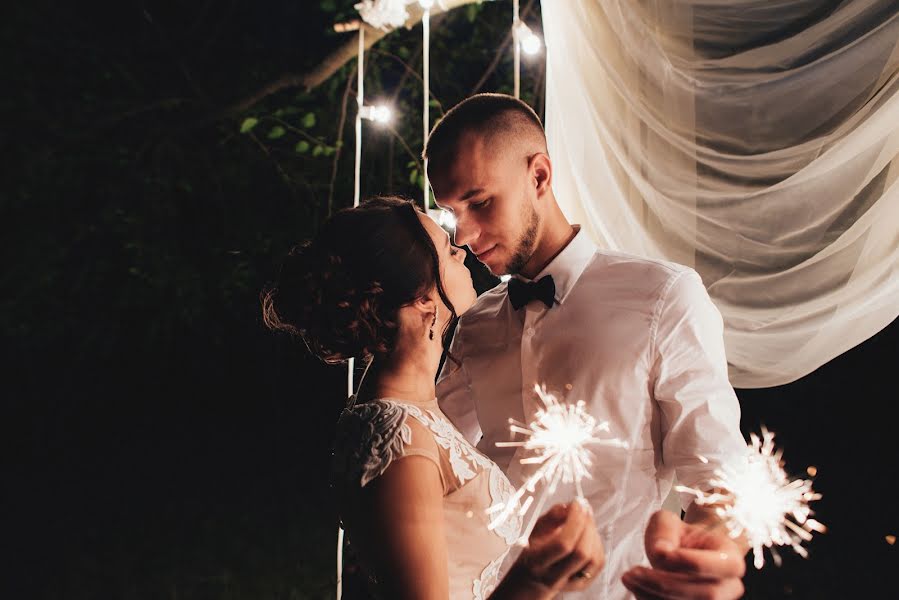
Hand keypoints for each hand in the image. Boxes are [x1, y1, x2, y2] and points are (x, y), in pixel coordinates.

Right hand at [513, 500, 604, 594]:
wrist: (535, 579)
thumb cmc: (535, 550)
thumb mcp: (534, 531)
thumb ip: (550, 517)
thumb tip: (569, 507)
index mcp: (537, 562)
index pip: (563, 544)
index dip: (574, 521)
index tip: (576, 503)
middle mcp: (555, 577)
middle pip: (582, 552)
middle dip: (586, 525)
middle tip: (584, 508)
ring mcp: (572, 583)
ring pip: (594, 558)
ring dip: (593, 533)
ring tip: (586, 519)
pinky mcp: (585, 584)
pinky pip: (599, 562)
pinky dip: (597, 543)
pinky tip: (589, 533)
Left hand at [622, 509, 744, 599]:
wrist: (681, 552)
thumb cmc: (678, 536)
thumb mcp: (667, 521)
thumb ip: (665, 531)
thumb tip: (662, 552)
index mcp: (730, 557)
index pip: (723, 565)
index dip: (691, 561)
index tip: (661, 552)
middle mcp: (730, 585)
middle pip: (706, 593)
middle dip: (667, 583)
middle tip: (635, 570)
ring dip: (654, 593)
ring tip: (629, 576)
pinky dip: (650, 599)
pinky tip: (635, 586)